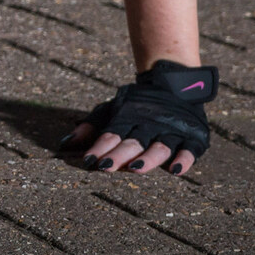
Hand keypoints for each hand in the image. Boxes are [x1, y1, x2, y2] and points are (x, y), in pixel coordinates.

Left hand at [59, 60, 217, 175]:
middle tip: (106, 167)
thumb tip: (64, 143)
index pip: (111, 134)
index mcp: (127, 119)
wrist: (175, 84)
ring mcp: (170, 132)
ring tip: (136, 168)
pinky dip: (183, 159)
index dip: (99, 147)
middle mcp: (148, 126)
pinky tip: (176, 170)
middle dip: (118, 154)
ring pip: (159, 147)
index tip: (87, 160)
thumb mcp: (111, 110)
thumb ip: (90, 127)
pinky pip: (189, 150)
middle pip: (132, 142)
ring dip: (148, 158)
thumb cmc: (137, 105)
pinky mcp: (191, 137)